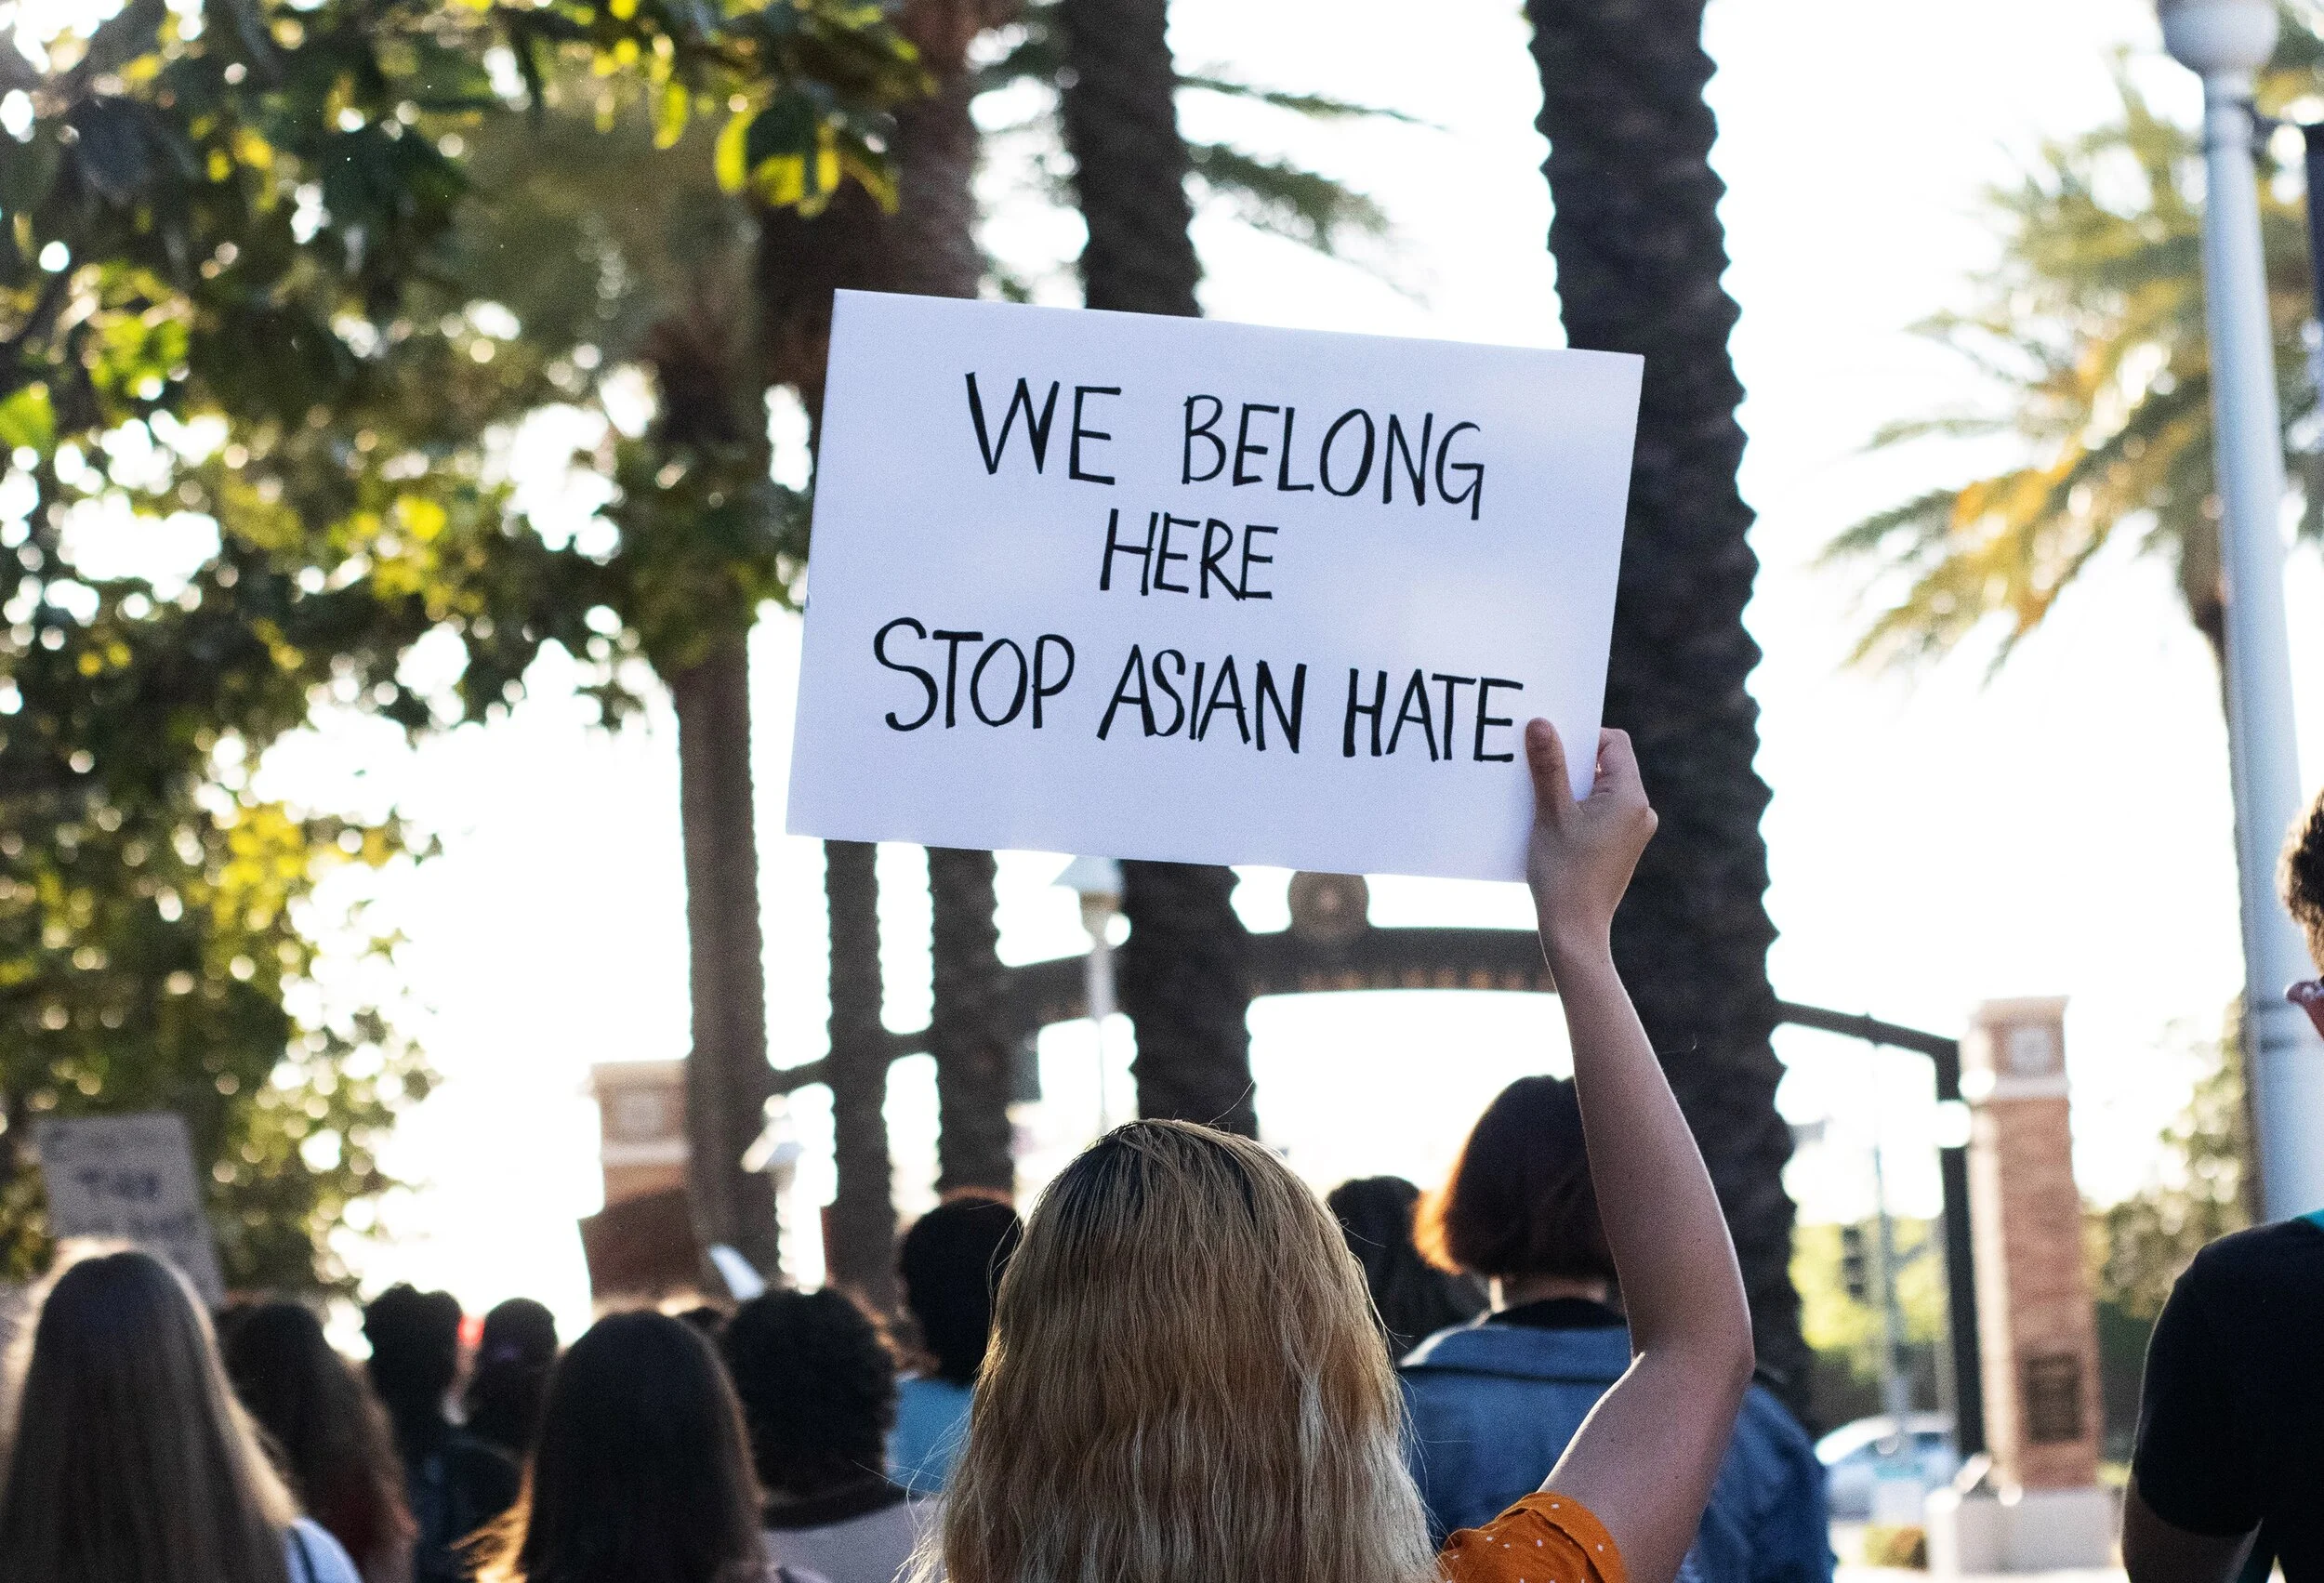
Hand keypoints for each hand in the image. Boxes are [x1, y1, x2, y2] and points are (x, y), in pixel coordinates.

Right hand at [1525, 719, 1655, 964]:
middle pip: (1608, 765)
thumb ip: (1548, 765)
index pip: (1613, 743)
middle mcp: (1640, 811)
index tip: (1550, 746)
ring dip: (1571, 787)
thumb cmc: (1563, 874)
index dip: (1582, 736)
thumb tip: (1540, 723)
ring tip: (1542, 800)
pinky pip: (1601, 812)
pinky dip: (1577, 809)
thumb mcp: (1550, 813)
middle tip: (1539, 769)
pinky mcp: (1622, 846)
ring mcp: (1633, 831)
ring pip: (1601, 789)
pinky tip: (1552, 823)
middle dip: (1572, 762)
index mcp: (1630, 798)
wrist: (1575, 931)